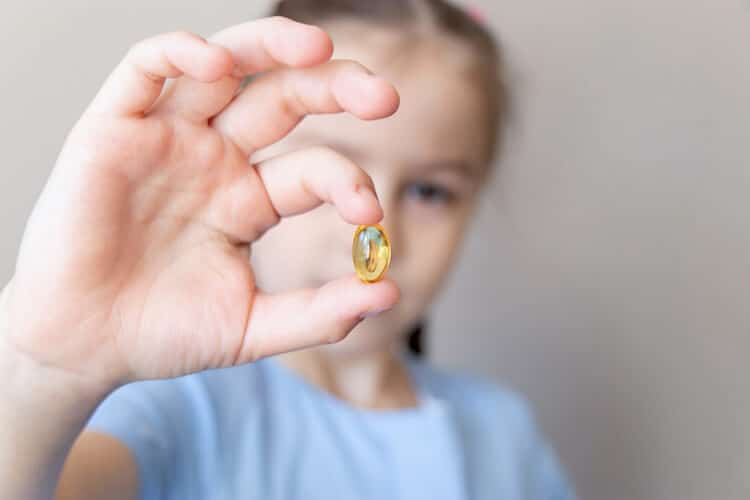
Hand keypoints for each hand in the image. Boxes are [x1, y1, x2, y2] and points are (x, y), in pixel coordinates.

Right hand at [2, 16, 399, 388]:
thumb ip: (320, 314)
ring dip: (271, 46)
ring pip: (224, 67)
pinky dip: (180, 53)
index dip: (347, 182)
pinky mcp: (114, 129)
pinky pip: (146, 70)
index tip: (370, 214)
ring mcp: (169, 140)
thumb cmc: (164, 333)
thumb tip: (388, 292)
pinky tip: (219, 61)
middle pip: (283, 99)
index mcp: (250, 199)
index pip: (313, 170)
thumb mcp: (252, 326)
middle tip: (383, 95)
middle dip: (335, 87)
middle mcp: (216, 159)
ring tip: (319, 46)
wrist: (84, 347)